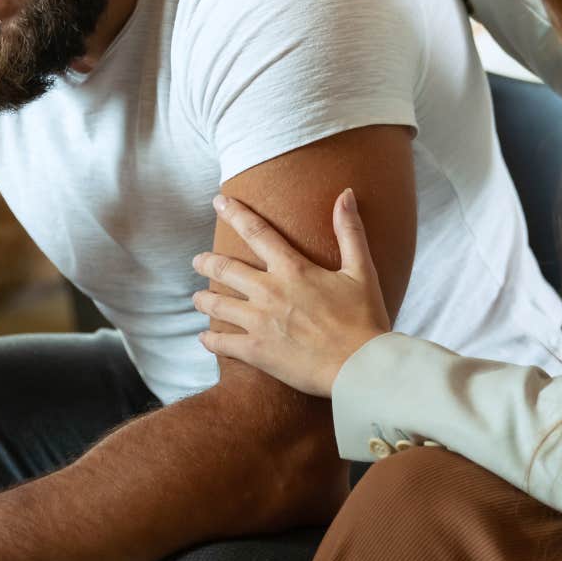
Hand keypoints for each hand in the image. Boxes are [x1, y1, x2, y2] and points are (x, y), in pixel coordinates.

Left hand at [192, 190, 392, 396]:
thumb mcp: (361, 270)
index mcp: (293, 269)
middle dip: (207, 262)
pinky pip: (222, 343)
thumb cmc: (364, 319)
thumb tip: (346, 194)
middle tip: (198, 260)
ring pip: (217, 305)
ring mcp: (259, 322)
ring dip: (203, 299)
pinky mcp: (256, 352)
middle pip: (225, 269)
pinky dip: (210, 339)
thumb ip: (349, 230)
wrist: (361, 367)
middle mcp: (269, 292)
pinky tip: (205, 338)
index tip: (218, 201)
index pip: (257, 231)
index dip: (235, 213)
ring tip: (197, 297)